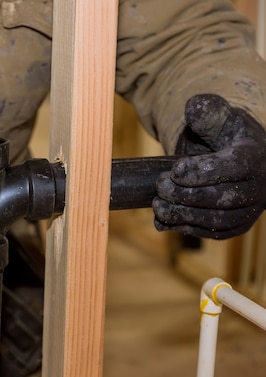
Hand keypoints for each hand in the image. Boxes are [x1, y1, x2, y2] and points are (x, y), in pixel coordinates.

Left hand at [153, 94, 265, 238]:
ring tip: (157, 205)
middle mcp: (259, 187)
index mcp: (255, 157)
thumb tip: (193, 107)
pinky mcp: (236, 226)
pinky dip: (185, 228)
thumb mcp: (219, 117)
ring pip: (216, 220)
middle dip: (185, 194)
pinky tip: (162, 220)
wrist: (235, 157)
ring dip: (182, 215)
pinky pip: (211, 233)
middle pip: (221, 198)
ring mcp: (249, 210)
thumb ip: (207, 112)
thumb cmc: (225, 135)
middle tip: (160, 185)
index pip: (232, 167)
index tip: (174, 169)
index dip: (201, 171)